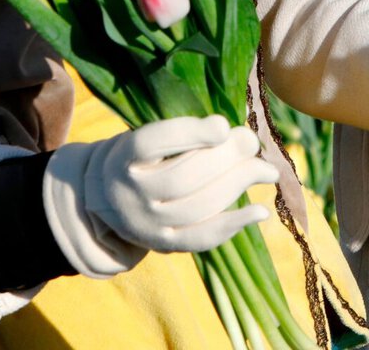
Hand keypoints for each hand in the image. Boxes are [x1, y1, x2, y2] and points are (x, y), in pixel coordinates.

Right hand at [43, 116, 277, 278]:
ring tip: (266, 170)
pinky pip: (202, 238)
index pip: (152, 143)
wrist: (103, 199)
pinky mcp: (164, 244)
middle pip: (183, 177)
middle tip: (251, 142)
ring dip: (239, 184)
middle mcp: (130, 195)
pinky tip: (261, 211)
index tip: (223, 125)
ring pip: (199, 206)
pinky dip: (234, 225)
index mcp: (122, 158)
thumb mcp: (148, 136)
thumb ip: (186, 134)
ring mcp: (147, 225)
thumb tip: (237, 135)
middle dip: (227, 158)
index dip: (190, 134)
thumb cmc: (140, 157)